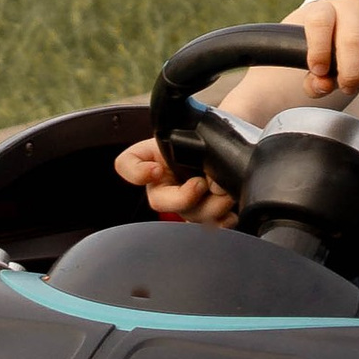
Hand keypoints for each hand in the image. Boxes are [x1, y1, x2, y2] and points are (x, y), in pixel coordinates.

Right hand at [113, 136, 239, 227]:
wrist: (231, 144)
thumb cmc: (210, 133)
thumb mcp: (194, 131)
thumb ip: (189, 142)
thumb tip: (206, 175)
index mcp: (154, 157)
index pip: (126, 164)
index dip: (137, 172)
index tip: (156, 169)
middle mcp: (164, 182)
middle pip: (158, 201)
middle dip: (185, 197)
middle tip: (203, 183)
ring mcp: (184, 202)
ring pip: (189, 216)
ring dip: (213, 206)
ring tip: (227, 191)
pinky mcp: (204, 214)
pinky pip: (208, 227)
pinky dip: (222, 222)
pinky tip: (231, 213)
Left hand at [296, 0, 358, 102]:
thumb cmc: (351, 46)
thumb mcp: (328, 59)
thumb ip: (316, 79)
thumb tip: (321, 86)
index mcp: (326, 10)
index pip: (319, 22)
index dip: (318, 49)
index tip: (321, 72)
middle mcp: (352, 4)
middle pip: (351, 40)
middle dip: (351, 73)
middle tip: (350, 90)